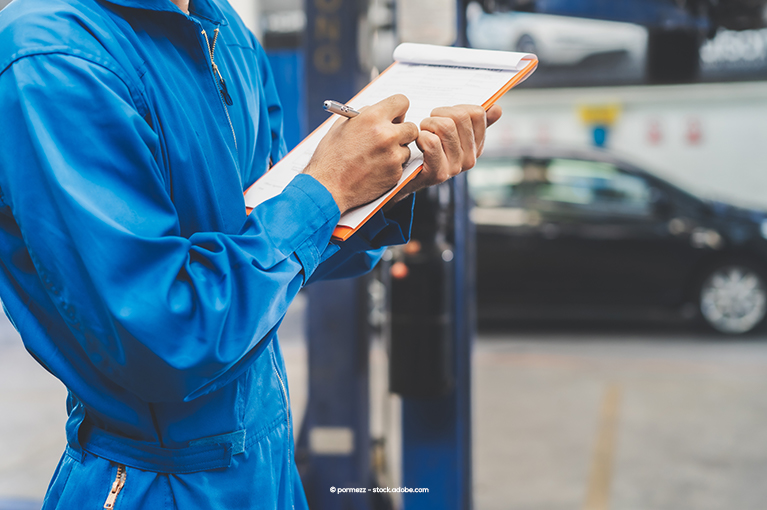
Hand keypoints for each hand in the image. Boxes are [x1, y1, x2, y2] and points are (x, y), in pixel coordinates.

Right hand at [304, 94, 418, 213]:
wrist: (328, 188)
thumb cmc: (330, 157)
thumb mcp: (341, 127)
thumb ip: (363, 115)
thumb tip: (377, 110)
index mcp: (372, 118)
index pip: (401, 102)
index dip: (398, 110)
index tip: (395, 117)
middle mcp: (386, 135)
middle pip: (411, 127)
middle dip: (402, 132)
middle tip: (391, 137)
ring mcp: (393, 155)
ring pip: (407, 148)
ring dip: (397, 151)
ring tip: (376, 157)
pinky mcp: (395, 173)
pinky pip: (401, 165)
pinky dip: (392, 167)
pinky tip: (375, 170)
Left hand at [388, 104, 501, 203]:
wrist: (406, 179)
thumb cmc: (428, 151)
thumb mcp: (452, 135)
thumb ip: (475, 123)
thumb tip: (496, 109)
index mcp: (477, 145)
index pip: (477, 113)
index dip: (455, 108)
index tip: (443, 117)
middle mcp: (470, 158)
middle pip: (460, 116)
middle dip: (438, 114)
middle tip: (428, 124)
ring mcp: (456, 167)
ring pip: (445, 126)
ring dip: (427, 124)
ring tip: (422, 133)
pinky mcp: (438, 174)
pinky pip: (431, 142)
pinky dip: (420, 137)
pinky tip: (417, 144)